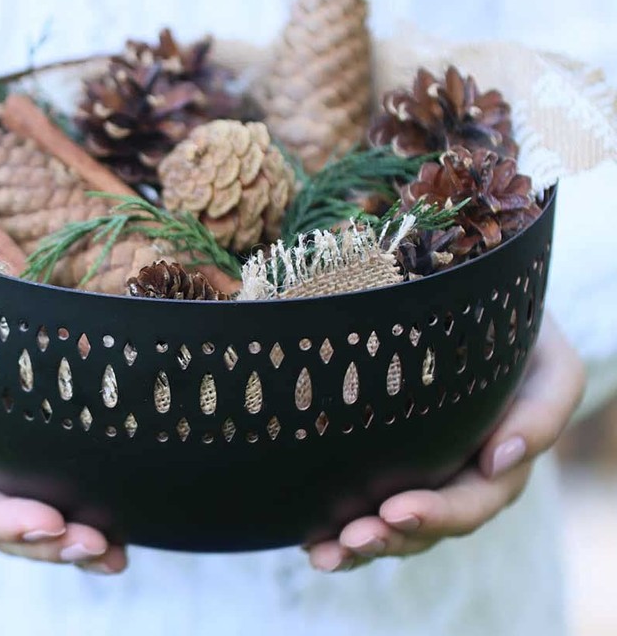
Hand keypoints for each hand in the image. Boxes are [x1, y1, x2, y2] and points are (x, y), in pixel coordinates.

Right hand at [0, 278, 126, 573]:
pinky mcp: (4, 449)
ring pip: (22, 516)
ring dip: (67, 541)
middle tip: (98, 546)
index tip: (51, 522)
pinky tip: (115, 526)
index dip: (4, 519)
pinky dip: (74, 509)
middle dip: (49, 542)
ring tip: (113, 553)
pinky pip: (38, 484)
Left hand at [307, 314, 584, 571]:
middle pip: (426, 522)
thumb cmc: (516, 334)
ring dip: (361, 543)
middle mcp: (459, 474)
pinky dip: (340, 526)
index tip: (394, 509)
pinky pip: (367, 498)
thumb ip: (541, 414)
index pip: (471, 501)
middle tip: (351, 538)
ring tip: (324, 554)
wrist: (478, 308)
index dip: (436, 513)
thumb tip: (498, 460)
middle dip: (389, 536)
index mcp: (499, 462)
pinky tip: (311, 541)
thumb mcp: (550, 365)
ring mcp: (423, 468)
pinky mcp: (387, 457)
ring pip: (394, 521)